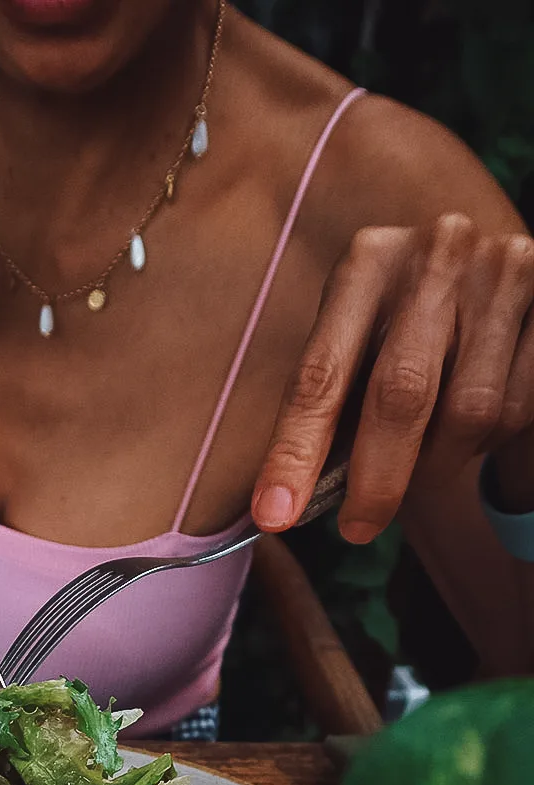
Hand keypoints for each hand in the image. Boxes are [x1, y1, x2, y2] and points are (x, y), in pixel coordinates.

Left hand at [253, 214, 533, 541]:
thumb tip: (292, 497)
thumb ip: (334, 400)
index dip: (296, 452)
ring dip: (439, 463)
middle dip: (376, 479)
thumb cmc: (405, 318)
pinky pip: (519, 407)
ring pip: (469, 412)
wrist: (491, 267)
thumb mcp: (359, 334)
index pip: (322, 374)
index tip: (276, 515)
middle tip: (357, 528)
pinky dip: (486, 441)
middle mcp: (437, 255)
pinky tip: (469, 432)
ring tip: (423, 465)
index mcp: (367, 261)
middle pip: (402, 395)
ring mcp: (503, 274)